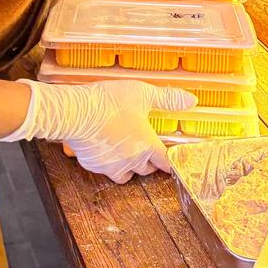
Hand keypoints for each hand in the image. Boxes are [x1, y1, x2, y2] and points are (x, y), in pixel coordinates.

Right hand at [0, 80, 196, 183]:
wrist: (76, 112)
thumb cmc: (109, 101)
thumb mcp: (143, 93)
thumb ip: (168, 99)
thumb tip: (191, 101)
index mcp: (147, 145)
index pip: (166, 163)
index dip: (169, 161)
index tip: (169, 159)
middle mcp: (133, 161)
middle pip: (147, 169)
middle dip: (148, 159)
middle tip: (142, 144)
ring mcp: (113, 166)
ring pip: (127, 174)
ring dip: (129, 165)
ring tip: (124, 149)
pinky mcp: (95, 167)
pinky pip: (106, 170)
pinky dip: (108, 162)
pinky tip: (104, 146)